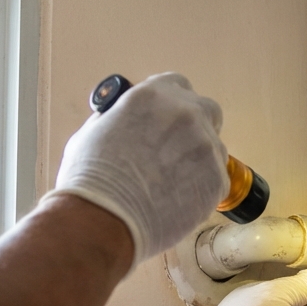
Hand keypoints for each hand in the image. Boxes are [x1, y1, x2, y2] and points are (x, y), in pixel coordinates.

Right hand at [47, 73, 227, 265]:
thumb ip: (117, 119)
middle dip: (197, 126)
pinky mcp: (217, 179)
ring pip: (215, 147)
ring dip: (199, 160)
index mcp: (152, 95)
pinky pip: (218, 179)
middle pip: (207, 110)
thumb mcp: (92, 132)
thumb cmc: (89, 178)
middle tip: (178, 149)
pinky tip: (179, 200)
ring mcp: (205, 146)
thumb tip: (125, 120)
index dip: (173, 102)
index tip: (167, 118)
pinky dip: (203, 189)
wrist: (102, 220)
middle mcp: (185, 114)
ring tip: (173, 184)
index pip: (178, 85)